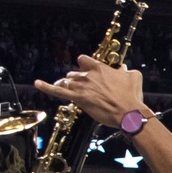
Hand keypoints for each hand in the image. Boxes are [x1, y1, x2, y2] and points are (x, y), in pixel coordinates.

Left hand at [32, 54, 147, 127]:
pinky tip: (37, 83)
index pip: (84, 60)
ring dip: (68, 84)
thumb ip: (127, 71)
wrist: (129, 112)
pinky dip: (46, 87)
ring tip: (70, 89)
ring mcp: (81, 87)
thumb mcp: (134, 77)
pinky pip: (58, 91)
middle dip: (77, 79)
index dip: (84, 64)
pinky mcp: (78, 99)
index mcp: (100, 68)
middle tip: (84, 87)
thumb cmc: (132, 96)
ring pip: (67, 81)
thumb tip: (124, 68)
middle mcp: (88, 75)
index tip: (86, 68)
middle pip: (75, 73)